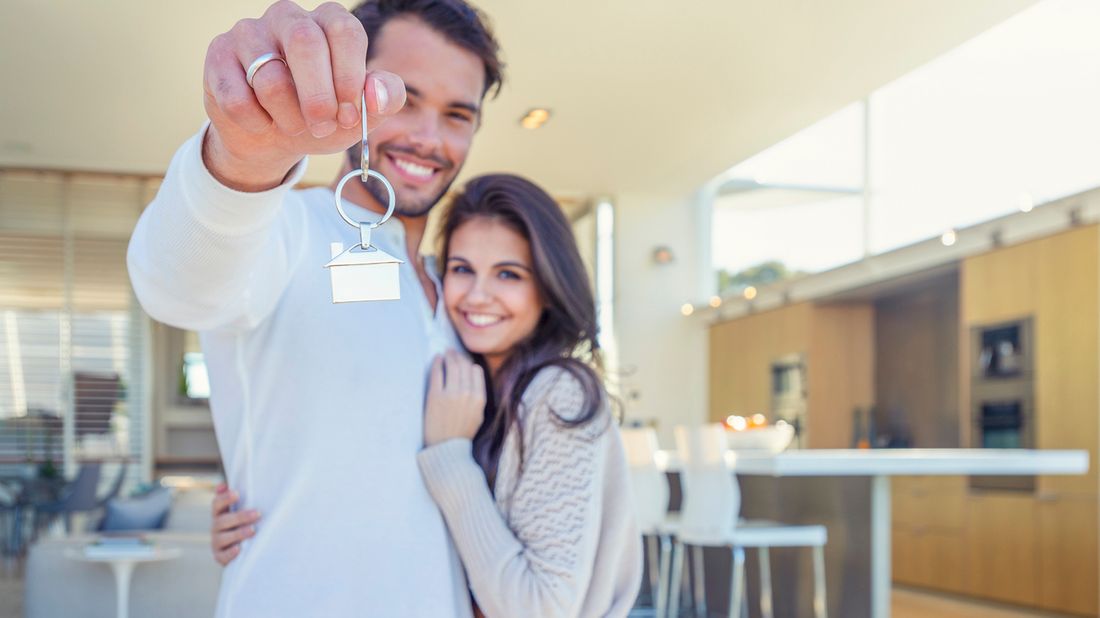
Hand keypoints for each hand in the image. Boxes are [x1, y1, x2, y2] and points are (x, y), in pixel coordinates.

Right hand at [202, 1, 406, 190]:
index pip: (345, 31)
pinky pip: (237, 98)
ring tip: (294, 125)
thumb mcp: (363, 113)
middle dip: (318, 98)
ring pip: (270, 77)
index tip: (349, 115)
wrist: (274, 138)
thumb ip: (385, 98)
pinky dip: (257, 123)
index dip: (349, 78)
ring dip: (288, 117)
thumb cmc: (324, 117)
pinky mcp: (218, 56)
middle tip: (322, 126)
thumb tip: (375, 91)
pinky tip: (263, 123)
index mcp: (329, 21)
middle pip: (305, 42)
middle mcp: (288, 16)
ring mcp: (249, 32)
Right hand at [210, 483, 260, 565]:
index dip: (225, 499)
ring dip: (238, 533)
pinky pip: (223, 556)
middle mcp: (216, 527)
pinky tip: (239, 549)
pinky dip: (230, 553)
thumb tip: (224, 485)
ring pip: (223, 538)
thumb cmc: (242, 524)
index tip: (237, 493)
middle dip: (240, 517)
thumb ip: (235, 498)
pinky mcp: (219, 556)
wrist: (241, 550)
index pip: (217, 504)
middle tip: (257, 514)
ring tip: (253, 531)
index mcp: (220, 514)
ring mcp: (217, 542)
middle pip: (223, 521)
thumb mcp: (240, 511)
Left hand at [424, 350, 486, 446]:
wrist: (446, 449)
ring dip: (448, 356)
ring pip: (452, 366)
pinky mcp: (435, 396)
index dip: (469, 363)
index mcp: (479, 398)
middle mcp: (467, 394)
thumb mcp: (478, 415)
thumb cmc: (461, 433)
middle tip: (452, 352)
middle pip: (463, 366)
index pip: (476, 371)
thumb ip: (478, 395)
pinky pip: (437, 373)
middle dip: (458, 356)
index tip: (463, 361)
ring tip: (445, 353)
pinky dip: (436, 363)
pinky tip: (436, 359)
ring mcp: (450, 394)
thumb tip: (475, 372)